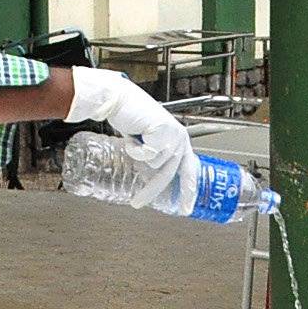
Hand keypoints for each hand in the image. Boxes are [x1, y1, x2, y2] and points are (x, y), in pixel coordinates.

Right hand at [65, 67, 191, 206]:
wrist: (119, 100)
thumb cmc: (131, 118)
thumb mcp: (146, 144)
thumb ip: (154, 159)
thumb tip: (152, 182)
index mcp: (180, 141)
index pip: (188, 171)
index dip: (187, 191)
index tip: (185, 209)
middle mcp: (180, 139)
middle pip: (168, 174)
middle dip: (151, 190)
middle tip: (138, 203)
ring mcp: (174, 135)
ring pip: (154, 165)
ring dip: (138, 156)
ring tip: (135, 139)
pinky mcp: (163, 132)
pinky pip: (146, 155)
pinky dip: (134, 148)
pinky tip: (134, 135)